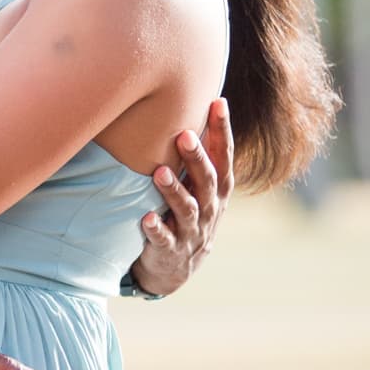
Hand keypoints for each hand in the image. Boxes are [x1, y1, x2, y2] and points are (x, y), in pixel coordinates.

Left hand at [131, 96, 233, 297]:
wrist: (178, 267)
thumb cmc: (188, 212)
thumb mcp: (199, 185)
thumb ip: (199, 154)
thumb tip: (196, 103)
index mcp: (218, 189)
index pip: (224, 156)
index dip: (223, 130)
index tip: (218, 102)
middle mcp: (210, 208)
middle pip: (207, 180)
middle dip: (197, 158)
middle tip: (184, 134)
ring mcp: (191, 230)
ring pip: (187, 209)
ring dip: (174, 190)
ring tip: (159, 173)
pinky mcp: (171, 250)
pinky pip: (164, 239)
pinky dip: (156, 228)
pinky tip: (146, 218)